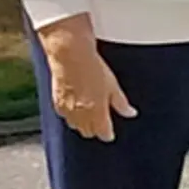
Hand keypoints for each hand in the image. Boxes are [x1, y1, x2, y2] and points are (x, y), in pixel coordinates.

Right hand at [37, 17, 136, 141]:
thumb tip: (131, 113)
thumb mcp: (113, 85)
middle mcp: (81, 116)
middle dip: (95, 129)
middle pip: (88, 132)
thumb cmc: (92, 68)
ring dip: (82, 124)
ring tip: (87, 114)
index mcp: (97, 113)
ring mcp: (67, 111)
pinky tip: (74, 106)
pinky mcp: (57, 103)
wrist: (70, 55)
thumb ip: (121, 103)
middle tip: (100, 121)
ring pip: (75, 127)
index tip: (110, 132)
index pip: (104, 134)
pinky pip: (64, 117)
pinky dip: (70, 115)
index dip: (108, 134)